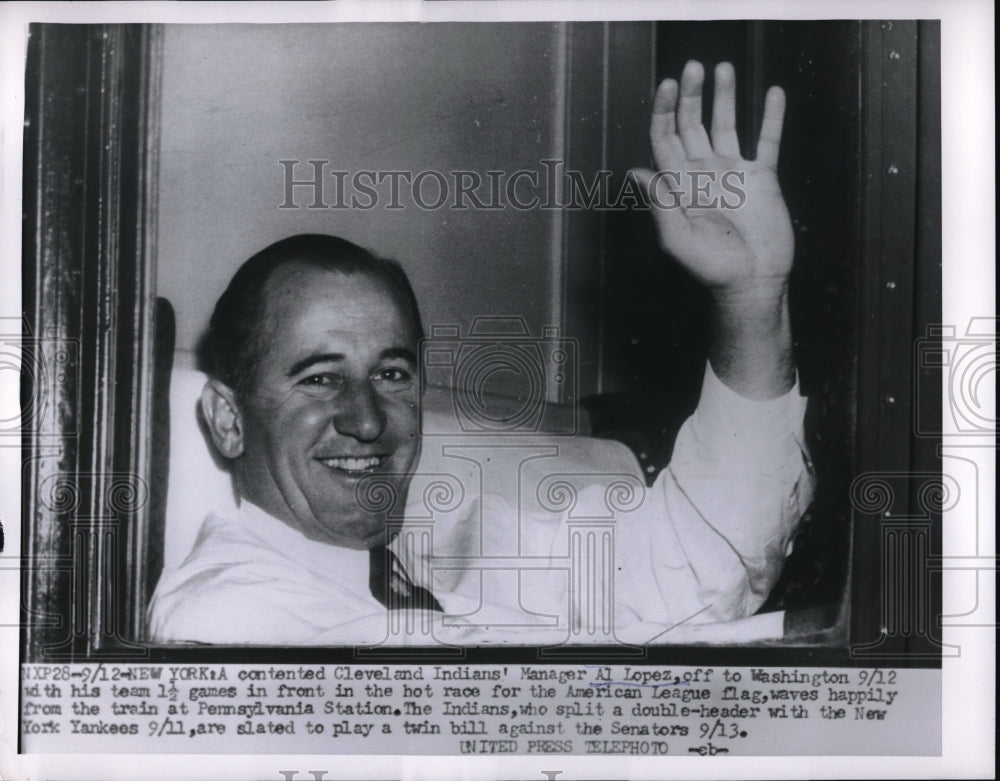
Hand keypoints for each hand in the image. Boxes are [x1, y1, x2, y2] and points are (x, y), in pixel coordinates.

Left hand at [632, 61, 793, 300]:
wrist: (751, 284)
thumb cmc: (710, 269)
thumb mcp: (677, 239)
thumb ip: (660, 203)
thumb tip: (637, 171)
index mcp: (678, 185)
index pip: (665, 138)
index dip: (664, 110)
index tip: (669, 85)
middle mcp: (702, 173)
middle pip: (692, 124)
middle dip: (691, 95)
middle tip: (694, 66)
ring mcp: (732, 173)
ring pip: (726, 125)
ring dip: (725, 97)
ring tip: (723, 68)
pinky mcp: (762, 179)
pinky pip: (767, 141)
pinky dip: (770, 117)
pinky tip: (772, 93)